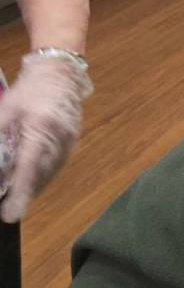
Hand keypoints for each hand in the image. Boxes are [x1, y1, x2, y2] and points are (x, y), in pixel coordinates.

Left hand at [0, 56, 86, 222]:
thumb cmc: (29, 90)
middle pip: (39, 175)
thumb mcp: (5, 110)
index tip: (10, 214)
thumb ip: (0, 137)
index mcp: (41, 128)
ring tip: (15, 198)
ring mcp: (69, 142)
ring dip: (32, 187)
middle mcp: (59, 139)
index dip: (19, 193)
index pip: (28, 167)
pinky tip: (30, 180)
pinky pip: (56, 165)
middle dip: (23, 194)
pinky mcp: (72, 142)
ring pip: (48, 173)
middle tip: (7, 209)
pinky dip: (42, 176)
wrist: (60, 73)